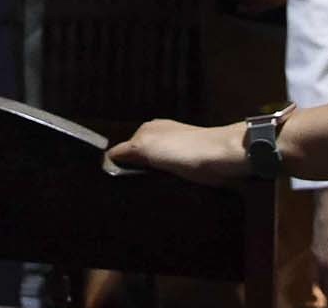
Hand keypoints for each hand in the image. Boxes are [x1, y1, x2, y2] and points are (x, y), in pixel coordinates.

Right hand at [106, 119, 247, 186]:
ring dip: (151, 180)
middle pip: (140, 158)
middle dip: (134, 173)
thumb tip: (106, 157)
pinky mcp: (190, 165)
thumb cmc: (182, 150)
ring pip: (155, 169)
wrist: (221, 157)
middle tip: (128, 194)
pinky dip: (165, 184)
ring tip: (144, 197)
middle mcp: (161, 137)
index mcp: (149, 130)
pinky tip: (163, 193)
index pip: (124, 149)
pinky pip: (170, 176)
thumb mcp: (146, 147)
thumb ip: (126, 151)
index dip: (118, 165)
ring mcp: (177, 151)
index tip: (114, 185)